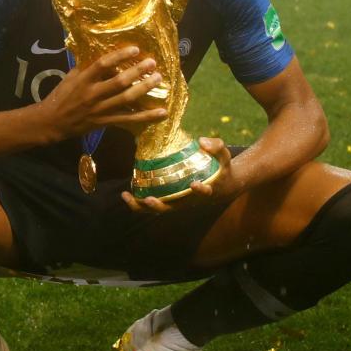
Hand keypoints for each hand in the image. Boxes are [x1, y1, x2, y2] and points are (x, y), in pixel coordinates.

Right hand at [42, 47, 168, 139]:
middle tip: (152, 62)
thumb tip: (105, 53)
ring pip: (126, 99)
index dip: (120, 56)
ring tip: (158, 79)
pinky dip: (146, 117)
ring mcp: (100, 109)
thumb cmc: (62, 96)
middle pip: (119, 82)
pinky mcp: (105, 122)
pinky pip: (129, 119)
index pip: (103, 64)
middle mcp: (93, 94)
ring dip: (144, 88)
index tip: (135, 49)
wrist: (52, 122)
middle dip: (137, 71)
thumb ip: (88, 67)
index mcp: (83, 80)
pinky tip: (162, 112)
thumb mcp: (71, 77)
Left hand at [120, 137, 241, 213]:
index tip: (196, 185)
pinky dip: (139, 202)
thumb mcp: (224, 156)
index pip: (205, 193)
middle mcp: (191, 200)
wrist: (223, 186)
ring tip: (126, 196)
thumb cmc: (222, 168)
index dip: (201, 190)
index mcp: (207, 189)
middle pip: (174, 208)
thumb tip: (201, 141)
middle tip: (149, 200)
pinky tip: (126, 193)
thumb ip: (216, 147)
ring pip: (160, 209)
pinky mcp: (172, 200)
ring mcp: (180, 202)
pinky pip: (154, 204)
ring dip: (142, 206)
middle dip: (160, 205)